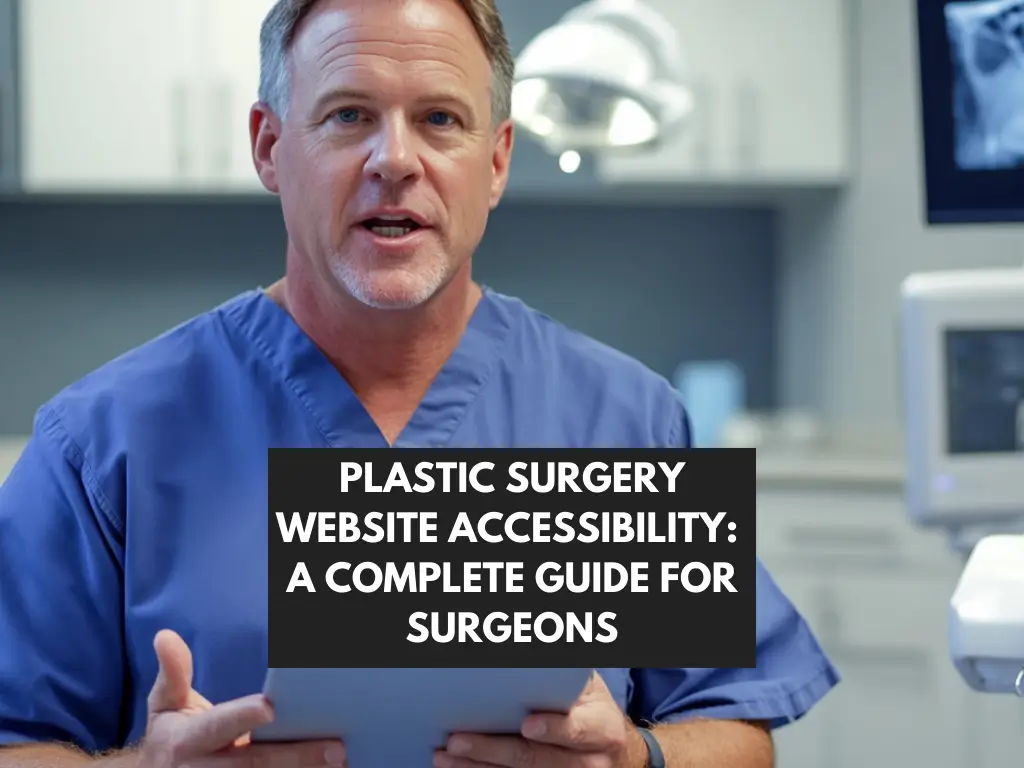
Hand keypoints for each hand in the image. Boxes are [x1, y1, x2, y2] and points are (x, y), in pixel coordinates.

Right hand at [138, 629, 346, 767]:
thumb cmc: (172, 738)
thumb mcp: (164, 706)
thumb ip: (174, 673)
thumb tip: (165, 635)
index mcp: (188, 741)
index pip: (219, 726)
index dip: (243, 717)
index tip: (270, 707)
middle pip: (253, 764)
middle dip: (294, 757)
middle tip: (334, 747)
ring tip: (341, 762)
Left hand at [435, 673, 646, 767]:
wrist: (612, 750)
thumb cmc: (591, 708)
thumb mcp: (589, 689)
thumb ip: (564, 677)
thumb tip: (529, 657)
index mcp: (600, 729)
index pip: (576, 731)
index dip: (553, 729)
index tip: (527, 725)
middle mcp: (588, 763)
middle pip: (537, 760)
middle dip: (493, 750)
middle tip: (458, 740)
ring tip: (445, 757)